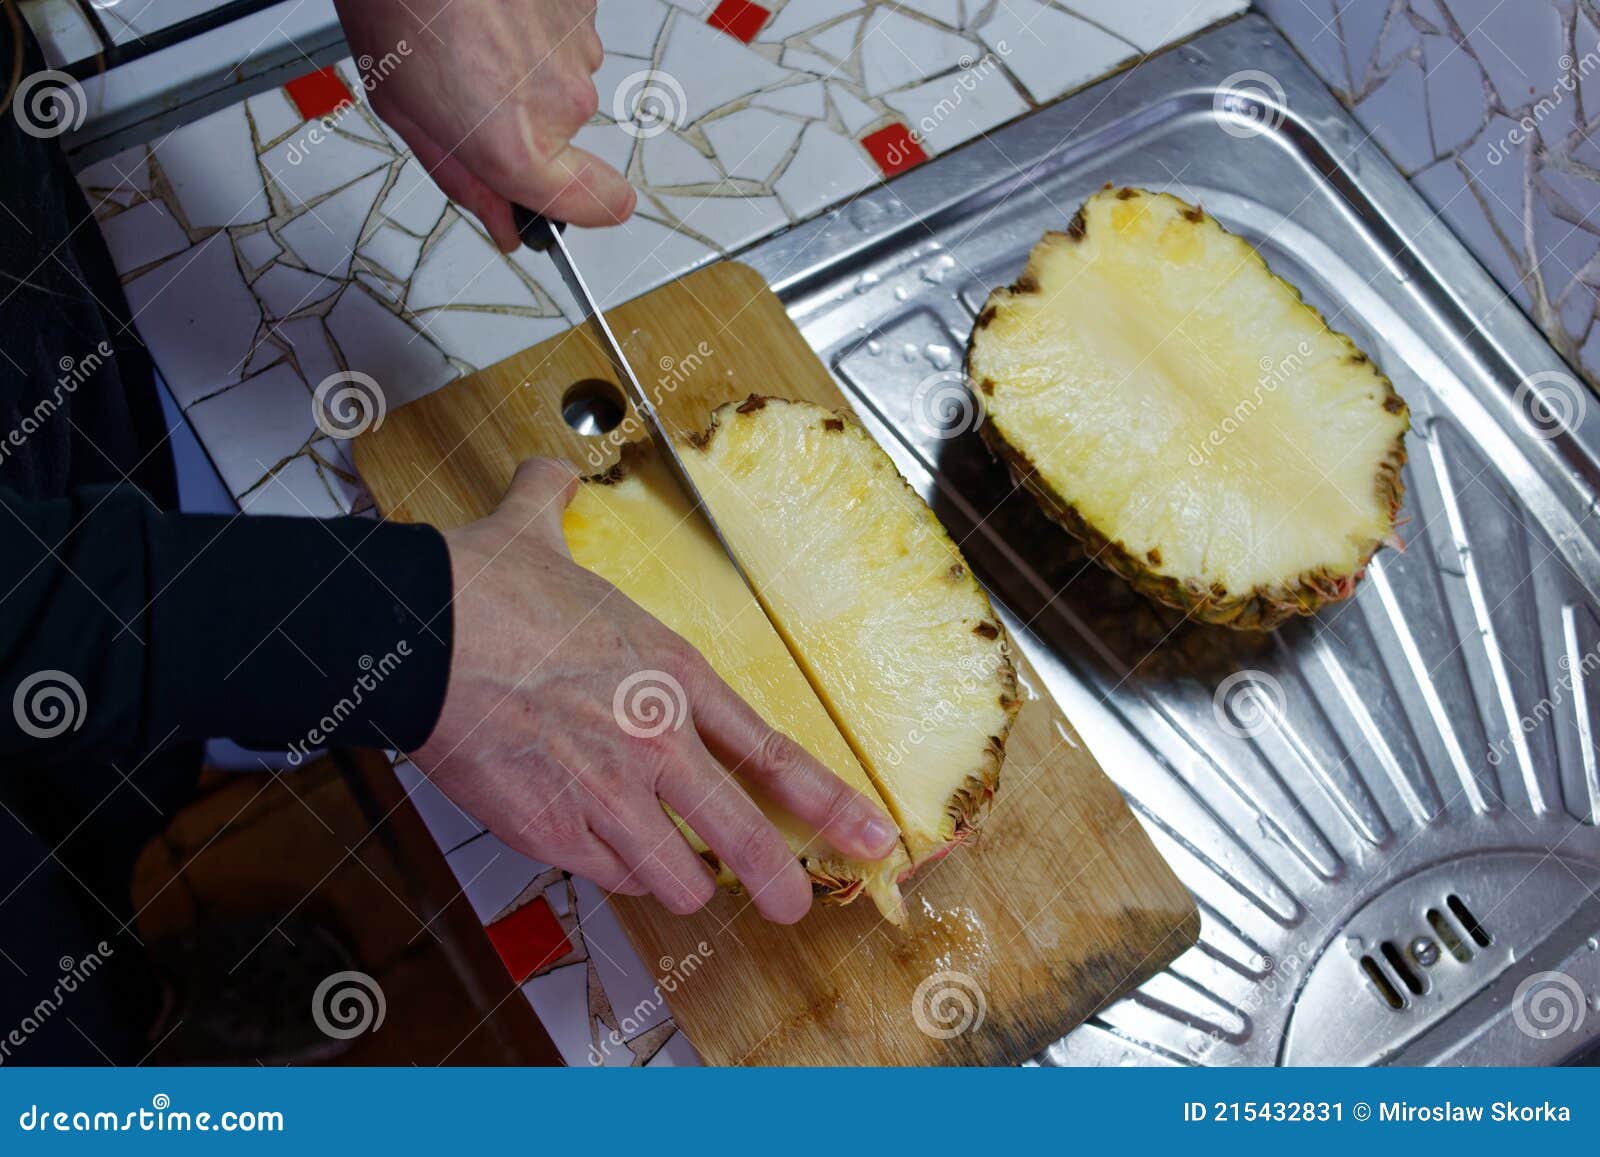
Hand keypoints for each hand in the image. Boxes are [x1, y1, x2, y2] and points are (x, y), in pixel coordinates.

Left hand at [335, 0, 634, 250]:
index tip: (575, 204)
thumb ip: (465, 179)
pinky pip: (566, 36)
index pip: (600, 205)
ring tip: (471, 35)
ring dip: (525, 66)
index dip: (588, 208)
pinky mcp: (583, 7)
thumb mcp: (407, 114)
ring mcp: (579, 50)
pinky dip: (533, 27)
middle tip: (467, 81)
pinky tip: (492, 9)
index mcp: (516, 145)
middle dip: (523, 118)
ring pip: (563, 80)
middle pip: (564, 136)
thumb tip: (506, 226)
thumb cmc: (397, 8)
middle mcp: (562, 103)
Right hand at [411, 459, 899, 922]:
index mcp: (673, 676)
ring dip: (682, 881)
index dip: (832, 806)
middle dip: (782, 883)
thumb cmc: (481, 589)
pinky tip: (601, 849)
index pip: (775, 756)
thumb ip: (555, 502)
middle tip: (795, 906)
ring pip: (679, 881)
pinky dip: (611, 872)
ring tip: (678, 874)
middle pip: (747, 841)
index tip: (871, 835)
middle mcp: (655, 744)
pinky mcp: (552, 834)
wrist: (415, 636)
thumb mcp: (539, 534)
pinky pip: (608, 879)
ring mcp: (606, 797)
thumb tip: (547, 470)